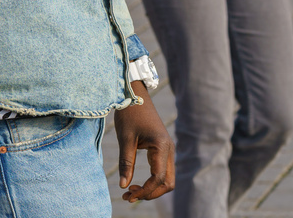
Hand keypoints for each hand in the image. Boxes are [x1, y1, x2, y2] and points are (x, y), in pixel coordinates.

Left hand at [115, 83, 173, 201]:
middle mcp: (169, 149)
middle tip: (129, 197)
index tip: (129, 195)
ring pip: (166, 179)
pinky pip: (162, 171)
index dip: (145, 190)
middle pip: (167, 183)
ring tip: (131, 192)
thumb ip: (126, 163)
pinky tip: (137, 183)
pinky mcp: (162, 149)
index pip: (158, 178)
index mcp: (162, 146)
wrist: (134, 94)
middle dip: (150, 193)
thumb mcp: (125, 139)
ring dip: (152, 188)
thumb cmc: (129, 114)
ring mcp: (168, 149)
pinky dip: (152, 181)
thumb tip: (123, 187)